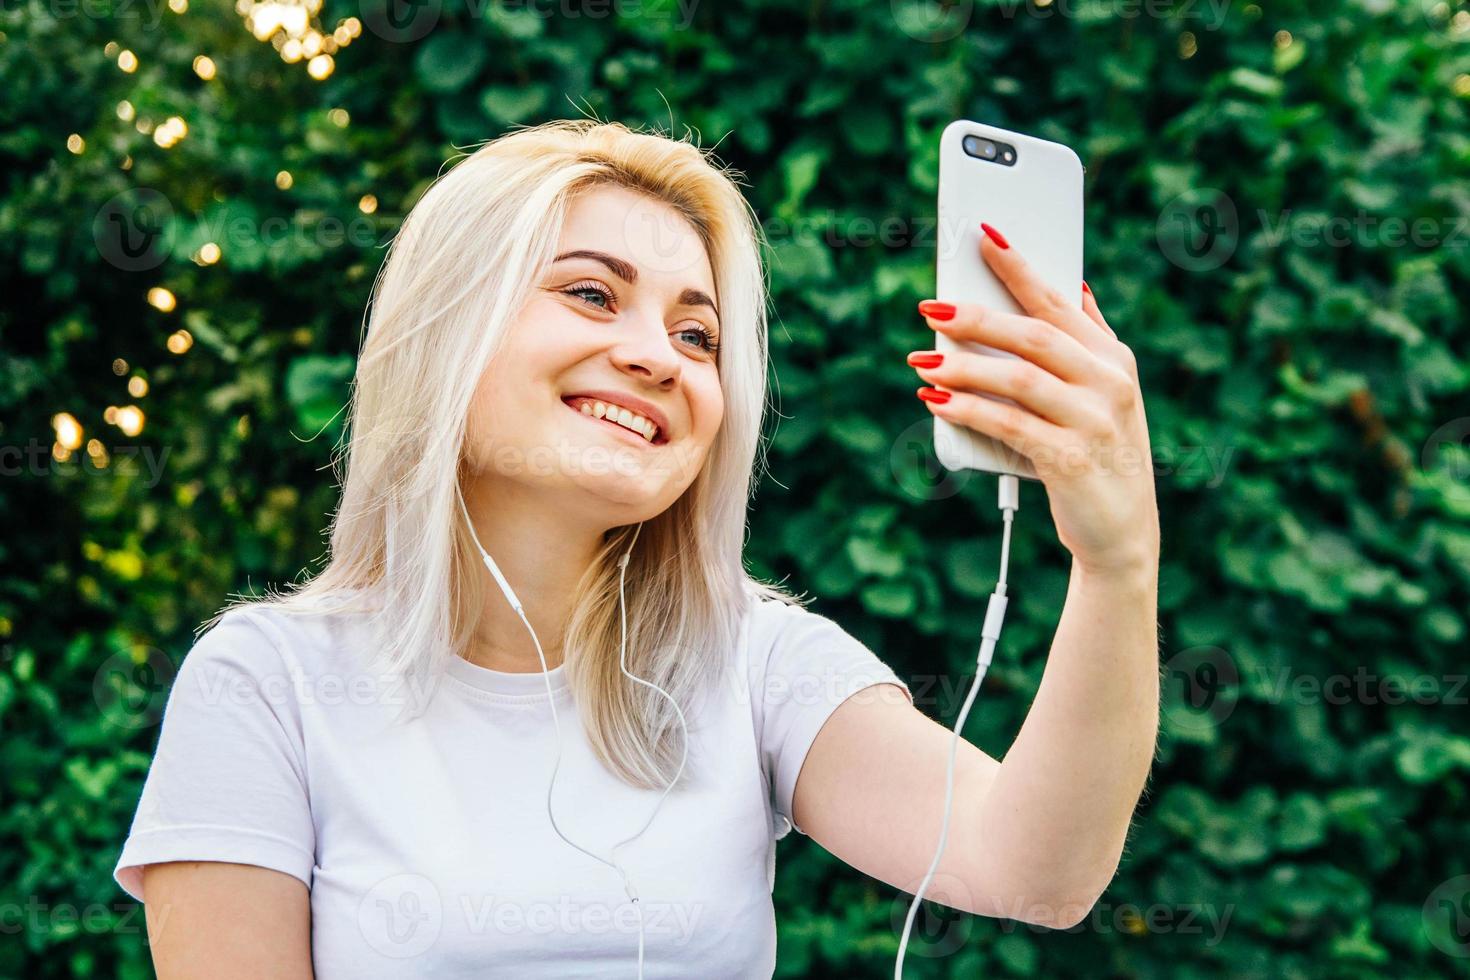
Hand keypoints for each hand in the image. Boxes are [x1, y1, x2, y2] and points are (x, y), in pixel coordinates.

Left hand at [909, 222, 1159, 576]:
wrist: (1121, 534)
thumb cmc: (1099, 457)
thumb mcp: (1104, 395)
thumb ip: (1087, 344)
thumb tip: (1072, 288)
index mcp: (1113, 359)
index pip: (1059, 300)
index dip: (1020, 266)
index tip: (983, 236)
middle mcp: (1109, 383)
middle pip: (1033, 334)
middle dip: (977, 317)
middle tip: (931, 308)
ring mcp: (1093, 421)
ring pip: (1018, 377)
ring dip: (964, 366)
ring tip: (922, 361)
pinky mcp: (1070, 460)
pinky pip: (1009, 424)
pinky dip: (970, 410)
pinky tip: (939, 402)